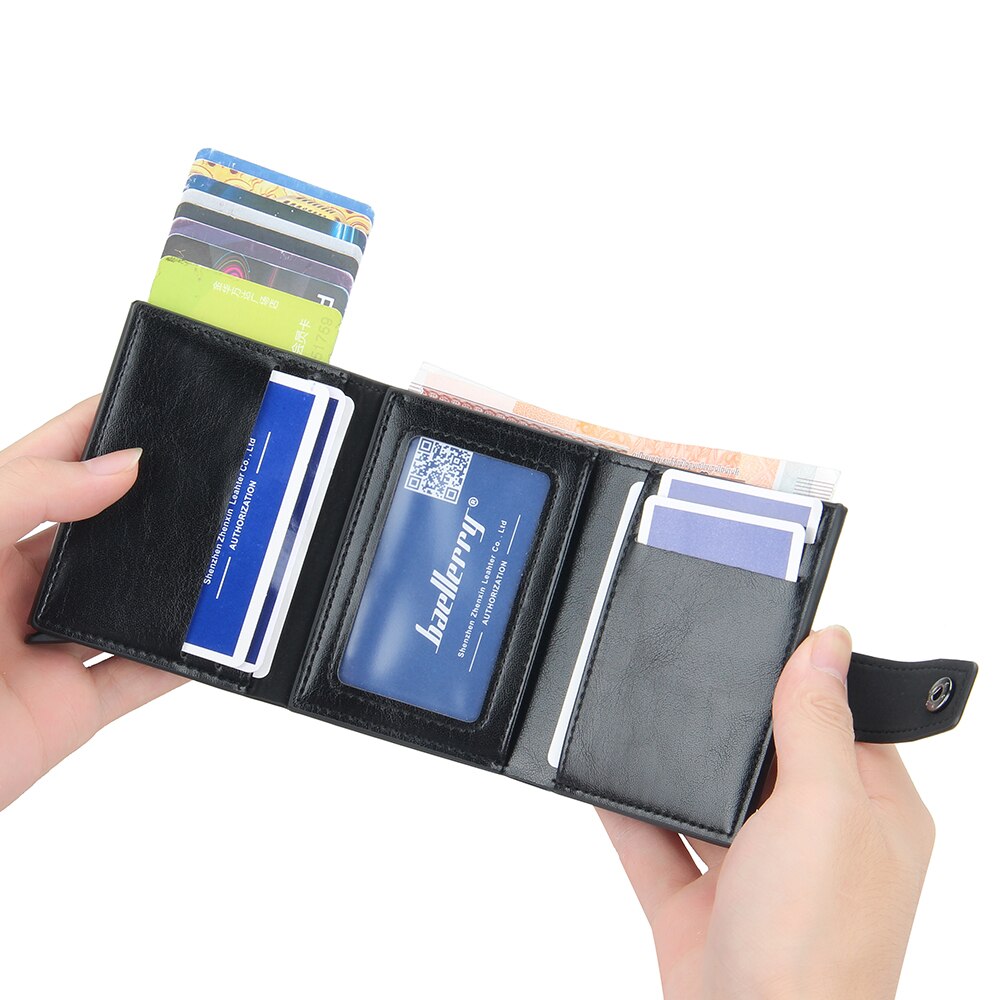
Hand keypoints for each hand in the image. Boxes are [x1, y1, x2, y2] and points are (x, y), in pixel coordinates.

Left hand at [0, 398, 184, 810]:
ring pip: (130, 606)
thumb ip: (26, 495)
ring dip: (176, 584)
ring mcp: (45, 651)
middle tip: (209, 478)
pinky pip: (143, 678)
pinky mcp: (70, 711)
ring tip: (226, 548)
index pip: (44, 468)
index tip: (154, 404)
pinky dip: (185, 659)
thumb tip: (121, 465)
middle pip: (101, 536)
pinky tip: (220, 630)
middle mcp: (12, 590)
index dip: (93, 433)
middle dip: (151, 508)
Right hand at [600, 626, 934, 999]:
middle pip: (763, 758)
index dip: (802, 682)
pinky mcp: (700, 907)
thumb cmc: (813, 950)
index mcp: (870, 817)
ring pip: (705, 801)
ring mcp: (756, 878)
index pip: (840, 722)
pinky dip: (628, 815)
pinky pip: (656, 845)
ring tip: (637, 718)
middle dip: (724, 727)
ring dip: (671, 771)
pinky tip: (600, 777)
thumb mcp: (822, 809)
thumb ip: (815, 721)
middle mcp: (816, 845)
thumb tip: (827, 642)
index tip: (758, 640)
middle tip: (685, 675)